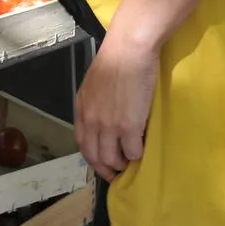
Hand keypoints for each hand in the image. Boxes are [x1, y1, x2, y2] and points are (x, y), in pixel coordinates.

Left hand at [75, 33, 159, 182]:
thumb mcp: (94, 85)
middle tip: (117, 174)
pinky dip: (137, 155)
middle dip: (106, 169)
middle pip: (94, 157)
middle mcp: (92, 121)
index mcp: (82, 110)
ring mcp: (109, 126)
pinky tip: (142, 149)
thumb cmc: (115, 61)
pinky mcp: (129, 127)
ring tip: (131, 161)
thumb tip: (102, 120)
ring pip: (112, 159)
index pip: (82, 144)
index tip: (102, 165)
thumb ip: (94, 105)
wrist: (128, 52)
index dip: (92, 159)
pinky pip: (132, 152)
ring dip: (122, 164)